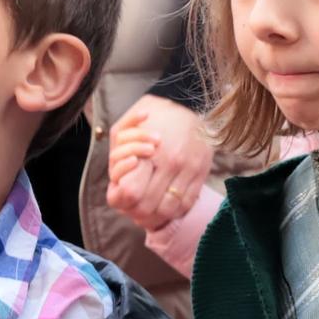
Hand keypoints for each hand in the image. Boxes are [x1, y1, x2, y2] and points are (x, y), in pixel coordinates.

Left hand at [105, 95, 214, 230]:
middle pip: (147, 207)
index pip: (131, 194)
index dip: (123, 202)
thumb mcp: (123, 128)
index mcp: (147, 152)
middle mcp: (170, 163)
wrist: (187, 100)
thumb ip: (117, 157)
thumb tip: (118, 187)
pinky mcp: (201, 172)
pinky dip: (175, 212)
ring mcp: (188, 169)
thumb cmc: (150, 115)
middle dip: (136, 213)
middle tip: (134, 211)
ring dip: (156, 217)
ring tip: (149, 215)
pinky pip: (187, 203)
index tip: (122, 201)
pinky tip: (166, 209)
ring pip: (169, 210)